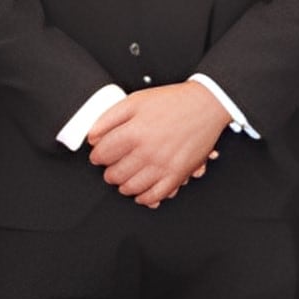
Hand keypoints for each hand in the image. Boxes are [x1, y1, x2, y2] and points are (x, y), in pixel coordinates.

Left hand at [86, 82, 229, 208]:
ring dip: (123, 185)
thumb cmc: (173, 102)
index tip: (99, 155)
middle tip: (112, 166)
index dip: (97, 156)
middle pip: (114, 174)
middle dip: (109, 171)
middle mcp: (147, 152)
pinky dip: (145, 198)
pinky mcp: (177, 175)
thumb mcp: (135, 101)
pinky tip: (141, 192)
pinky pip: (155, 196)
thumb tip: (92, 137)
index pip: (102, 155)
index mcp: (134, 133)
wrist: (205, 106)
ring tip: (125, 177)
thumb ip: (109, 118)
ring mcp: (162, 166)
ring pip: (131, 188)